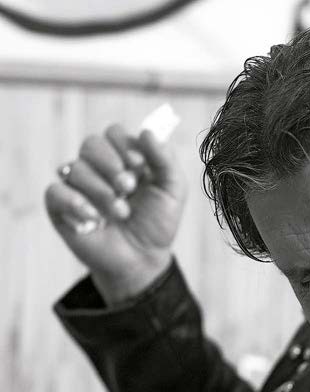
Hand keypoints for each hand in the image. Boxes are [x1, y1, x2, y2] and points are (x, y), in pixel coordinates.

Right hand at [45, 124, 186, 302]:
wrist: (143, 259)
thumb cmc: (156, 224)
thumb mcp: (172, 191)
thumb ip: (165, 160)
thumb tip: (147, 132)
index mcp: (123, 159)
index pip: (114, 133)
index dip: (124, 145)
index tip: (140, 166)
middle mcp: (98, 168)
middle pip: (91, 144)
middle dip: (111, 163)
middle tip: (128, 187)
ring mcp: (78, 187)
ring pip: (75, 168)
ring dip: (102, 191)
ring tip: (121, 213)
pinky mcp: (60, 207)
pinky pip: (55, 191)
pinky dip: (74, 202)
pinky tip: (93, 217)